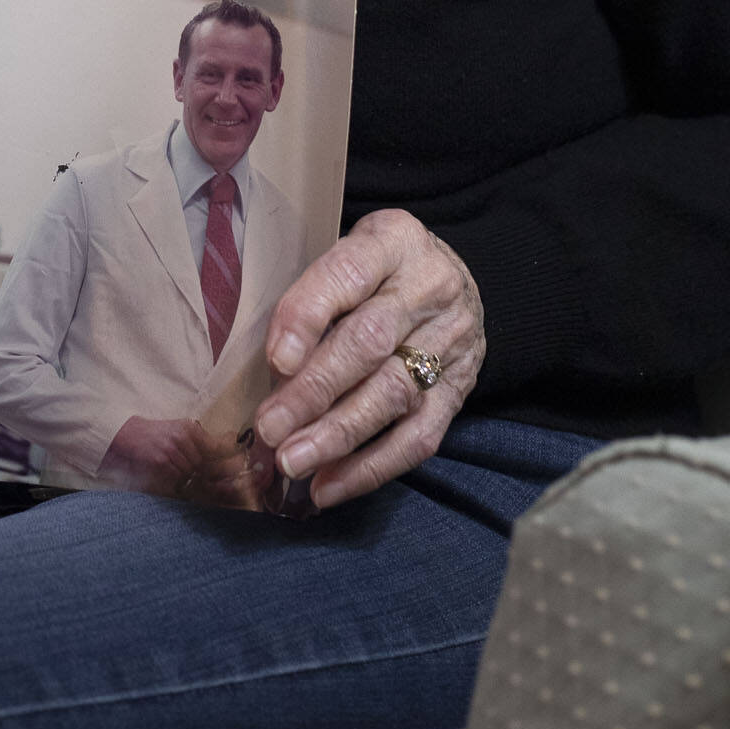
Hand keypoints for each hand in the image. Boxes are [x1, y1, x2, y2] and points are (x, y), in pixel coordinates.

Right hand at [98, 416, 217, 497]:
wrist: (129, 434)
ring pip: (190, 473)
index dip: (225, 459)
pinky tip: (174, 480)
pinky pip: (177, 478)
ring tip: (185, 479)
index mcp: (189, 428)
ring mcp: (171, 450)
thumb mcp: (179, 429)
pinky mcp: (161, 462)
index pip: (215, 446)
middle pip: (203, 464)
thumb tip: (223, 449)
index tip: (232, 468)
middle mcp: (182, 437)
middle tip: (206, 481)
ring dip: (190, 479)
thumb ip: (199, 439)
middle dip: (204, 473)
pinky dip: (177, 482)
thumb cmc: (156, 433)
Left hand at [253, 209, 483, 510]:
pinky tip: (329, 487)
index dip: (309, 315)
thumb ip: (315, 296)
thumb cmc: (379, 271)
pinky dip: (371, 468)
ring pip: (393, 395)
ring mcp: (450, 342)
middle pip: (370, 342)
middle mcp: (429, 288)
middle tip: (270, 428)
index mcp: (393, 241)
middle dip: (315, 390)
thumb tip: (271, 370)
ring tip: (292, 462)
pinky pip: (419, 437)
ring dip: (337, 436)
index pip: (347, 274)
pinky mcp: (459, 391)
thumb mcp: (350, 254)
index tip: (276, 359)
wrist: (453, 281)